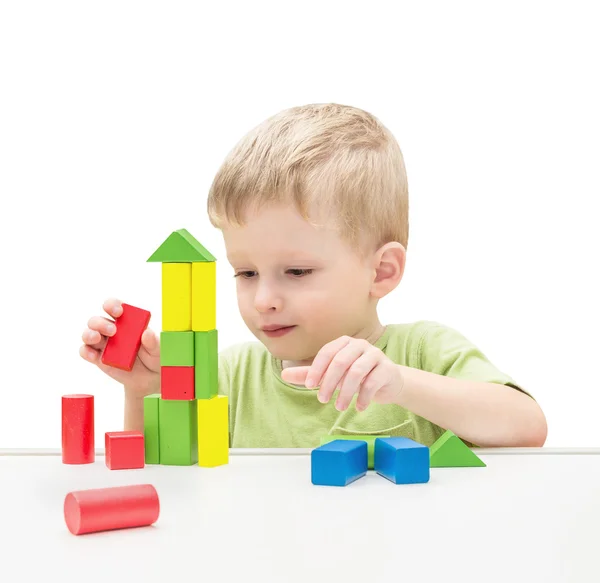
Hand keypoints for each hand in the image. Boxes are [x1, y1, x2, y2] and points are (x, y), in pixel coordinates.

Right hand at [79, 297, 160, 397]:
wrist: (151, 378)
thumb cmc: (156, 357)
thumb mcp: (159, 349)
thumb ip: (153, 342)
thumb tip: (147, 333)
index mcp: (127, 321)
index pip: (115, 307)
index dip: (112, 305)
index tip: (119, 311)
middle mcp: (112, 330)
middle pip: (98, 320)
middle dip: (101, 323)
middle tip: (113, 331)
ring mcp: (104, 344)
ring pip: (89, 333)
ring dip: (89, 334)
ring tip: (97, 338)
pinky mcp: (99, 359)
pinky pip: (86, 352)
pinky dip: (86, 351)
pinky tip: (92, 355)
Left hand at [280, 335, 404, 411]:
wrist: (387, 382)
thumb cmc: (355, 376)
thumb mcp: (332, 375)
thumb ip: (310, 375)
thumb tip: (283, 374)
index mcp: (344, 342)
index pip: (327, 352)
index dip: (317, 368)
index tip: (310, 386)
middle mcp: (360, 345)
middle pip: (341, 361)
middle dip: (329, 382)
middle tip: (322, 399)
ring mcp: (375, 355)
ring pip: (357, 372)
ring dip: (345, 392)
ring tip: (339, 407)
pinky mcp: (387, 368)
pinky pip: (373, 382)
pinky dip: (363, 397)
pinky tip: (358, 408)